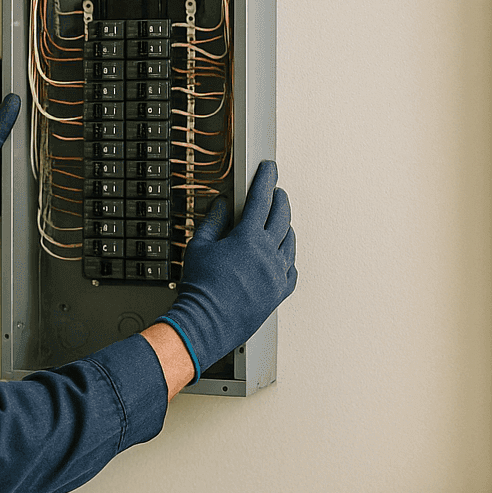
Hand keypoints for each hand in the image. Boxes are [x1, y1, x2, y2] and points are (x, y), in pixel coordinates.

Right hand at [159, 160, 296, 382]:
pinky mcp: (279, 293)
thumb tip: (222, 205)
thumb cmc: (199, 288)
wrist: (205, 323)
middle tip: (276, 191)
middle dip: (280, 199)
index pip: (261, 199)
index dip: (266, 180)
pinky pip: (292, 269)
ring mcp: (277, 274)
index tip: (269, 169)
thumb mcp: (199, 246)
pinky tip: (283, 255)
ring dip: (287, 226)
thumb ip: (214, 221)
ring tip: (281, 220)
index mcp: (248, 238)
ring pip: (291, 242)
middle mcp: (268, 254)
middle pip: (282, 216)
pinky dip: (289, 257)